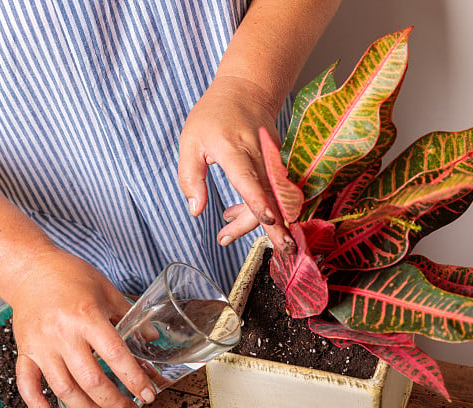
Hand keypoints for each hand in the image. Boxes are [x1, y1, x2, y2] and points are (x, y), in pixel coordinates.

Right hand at [9, 249, 153, 407]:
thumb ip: (129, 315)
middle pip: (91, 380)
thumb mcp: (106, 289)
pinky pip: (27, 383)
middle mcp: (62, 334)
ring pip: (64, 389)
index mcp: (86, 316)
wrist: (29, 268)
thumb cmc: (70, 275)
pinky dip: (36, 404)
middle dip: (115, 402)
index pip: (115, 355)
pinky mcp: (25, 351)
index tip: (148, 395)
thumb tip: (153, 338)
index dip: (134, 379)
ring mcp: (41, 345)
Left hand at [177, 75, 295, 254]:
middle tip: (282, 252)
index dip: (259, 201)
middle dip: (278, 226)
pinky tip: (233, 215)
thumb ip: (190, 177)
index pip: (249, 178)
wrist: (247, 89)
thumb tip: (196, 210)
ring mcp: (272, 160)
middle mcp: (259, 155)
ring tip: (224, 234)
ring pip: (273, 199)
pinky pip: (272, 192)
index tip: (270, 220)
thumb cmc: (214, 115)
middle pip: (270, 196)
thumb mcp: (190, 142)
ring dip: (254, 222)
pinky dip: (256, 209)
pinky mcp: (278, 165)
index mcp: (233, 148)